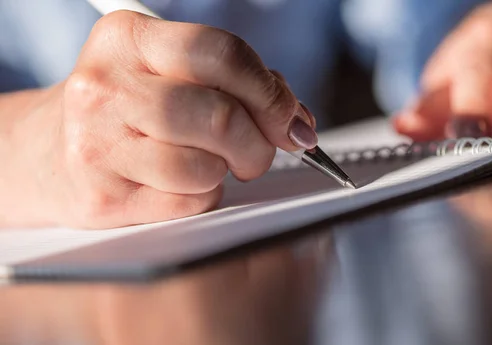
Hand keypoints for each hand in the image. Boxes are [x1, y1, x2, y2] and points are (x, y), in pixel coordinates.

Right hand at [10, 10, 315, 228]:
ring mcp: (98, 144)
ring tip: (207, 163)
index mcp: (127, 39)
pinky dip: (203, 197)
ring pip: (207, 167)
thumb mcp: (170, 73)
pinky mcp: (102, 197)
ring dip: (225, 171)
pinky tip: (180, 184)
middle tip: (258, 151)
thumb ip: (236, 85)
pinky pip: (189, 202)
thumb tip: (297, 122)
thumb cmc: (127, 109)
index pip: (221, 54)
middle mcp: (106, 86)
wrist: (50, 152)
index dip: (270, 92)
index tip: (292, 120)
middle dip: (258, 142)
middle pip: (220, 116)